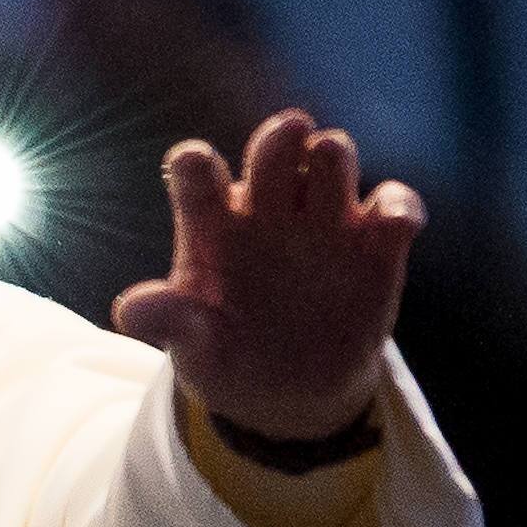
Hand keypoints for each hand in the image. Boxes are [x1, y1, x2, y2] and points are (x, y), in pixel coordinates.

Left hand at [114, 109, 425, 439]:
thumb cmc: (226, 356)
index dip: (196, 165)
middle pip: (273, 152)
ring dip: (333, 155)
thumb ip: (167, 321)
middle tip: (288, 132)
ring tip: (329, 158)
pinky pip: (393, 207)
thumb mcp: (191, 346)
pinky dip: (399, 206)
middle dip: (279, 138)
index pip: (198, 175)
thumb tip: (128, 311)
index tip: (198, 165)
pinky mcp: (373, 243)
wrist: (288, 394)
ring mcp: (322, 220)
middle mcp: (267, 209)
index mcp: (212, 224)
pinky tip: (396, 222)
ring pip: (331, 161)